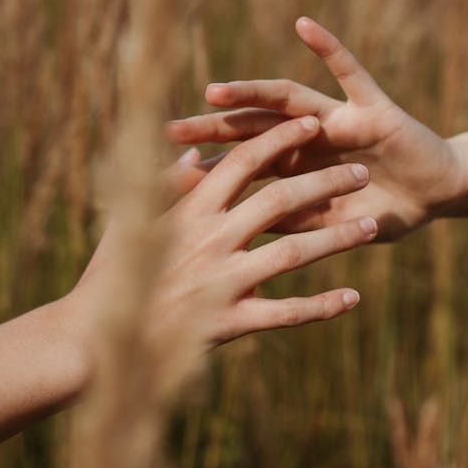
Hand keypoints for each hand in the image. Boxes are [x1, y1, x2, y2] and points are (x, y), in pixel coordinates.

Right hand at [79, 116, 377, 347]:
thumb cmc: (110, 279)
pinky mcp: (230, 323)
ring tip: (371, 226)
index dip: (280, 139)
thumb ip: (164, 187)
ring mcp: (222, 282)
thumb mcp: (130, 224)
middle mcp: (209, 241)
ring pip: (292, 252)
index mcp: (188, 211)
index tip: (313, 124)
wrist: (95, 343)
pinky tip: (352, 297)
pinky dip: (320, 305)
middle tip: (361, 172)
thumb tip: (194, 154)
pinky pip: (286, 313)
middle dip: (325, 182)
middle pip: (280, 201)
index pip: (243, 163)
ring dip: (336, 238)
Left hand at [169, 17, 467, 240]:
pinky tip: (302, 25)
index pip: (242, 163)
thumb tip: (238, 234)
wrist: (440, 194)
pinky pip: (349, 73)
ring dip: (251, 94)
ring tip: (213, 90)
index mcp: (295, 166)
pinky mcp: (374, 108)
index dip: (206, 168)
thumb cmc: (385, 210)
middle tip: (166, 131)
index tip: (160, 175)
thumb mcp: (331, 225)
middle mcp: (309, 137)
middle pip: (252, 128)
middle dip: (211, 129)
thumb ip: (293, 220)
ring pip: (287, 100)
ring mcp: (339, 118)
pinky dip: (328, 48)